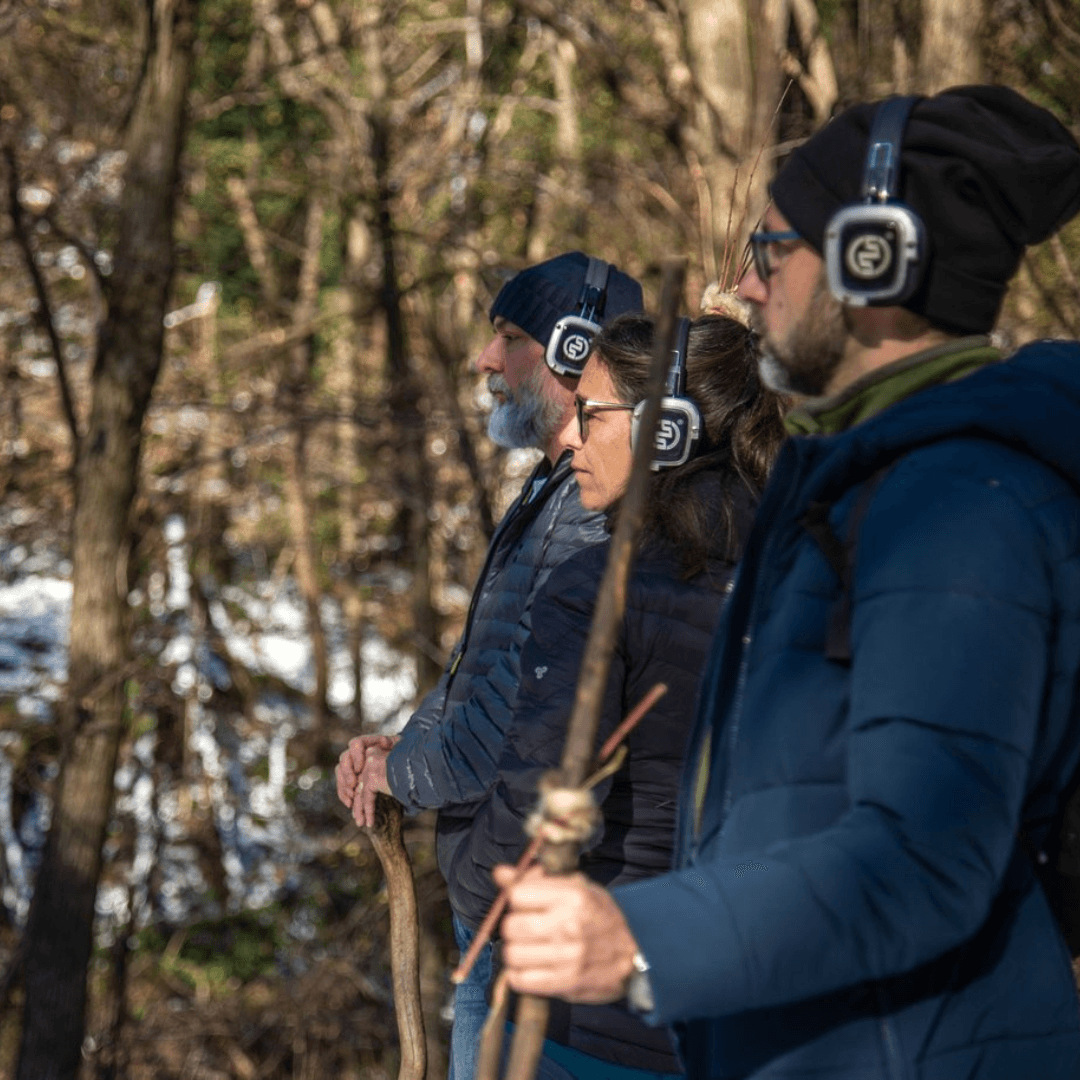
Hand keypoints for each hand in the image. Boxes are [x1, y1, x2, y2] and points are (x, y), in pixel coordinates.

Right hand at [335, 735, 397, 814]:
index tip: (360, 768)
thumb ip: (391, 743)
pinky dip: (344, 795)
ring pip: (340, 772)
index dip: (356, 756)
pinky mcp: (353, 779)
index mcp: (369, 743)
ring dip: (344, 785)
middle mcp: (358, 753)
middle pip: (345, 758)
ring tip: (352, 797)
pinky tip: (350, 804)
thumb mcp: (400, 748)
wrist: (404, 766)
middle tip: (353, 784)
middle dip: (347, 773)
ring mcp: (354, 766)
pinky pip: (342, 785)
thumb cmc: (402, 755)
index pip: (356, 744)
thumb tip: (384, 742)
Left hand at [493, 864, 638, 1003]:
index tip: (525, 905)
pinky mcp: (565, 983)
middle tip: (526, 929)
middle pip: (511, 926)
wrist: (636, 953)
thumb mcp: (577, 887)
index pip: (517, 894)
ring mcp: (567, 956)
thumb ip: (537, 879)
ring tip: (530, 949)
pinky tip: (532, 967)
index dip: (516, 899)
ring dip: (515, 953)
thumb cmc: (601, 916)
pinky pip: (520, 981)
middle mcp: (569, 925)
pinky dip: (519, 975)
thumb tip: (499, 873)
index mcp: (573, 895)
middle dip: (513, 927)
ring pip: (512, 955)